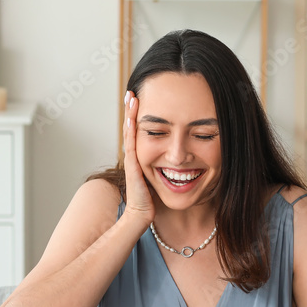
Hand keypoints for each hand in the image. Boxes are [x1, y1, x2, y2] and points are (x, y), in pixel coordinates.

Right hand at [122, 91, 155, 224]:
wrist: (143, 213)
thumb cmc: (152, 198)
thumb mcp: (159, 176)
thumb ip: (163, 165)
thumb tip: (177, 157)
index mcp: (141, 155)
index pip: (139, 130)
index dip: (139, 115)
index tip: (141, 99)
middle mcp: (134, 154)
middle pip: (132, 126)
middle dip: (132, 109)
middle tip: (133, 92)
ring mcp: (131, 158)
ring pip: (130, 131)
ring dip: (130, 114)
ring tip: (131, 97)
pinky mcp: (133, 165)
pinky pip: (131, 143)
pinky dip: (131, 129)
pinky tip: (131, 118)